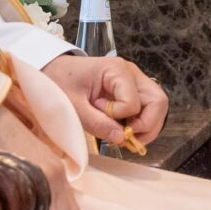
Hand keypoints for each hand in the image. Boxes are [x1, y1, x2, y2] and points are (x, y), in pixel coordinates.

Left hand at [39, 53, 169, 151]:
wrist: (52, 70)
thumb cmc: (59, 83)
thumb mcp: (72, 105)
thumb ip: (96, 122)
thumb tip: (122, 139)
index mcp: (117, 71)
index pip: (133, 103)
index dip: (120, 118)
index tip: (99, 117)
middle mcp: (132, 73)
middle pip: (158, 102)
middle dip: (147, 126)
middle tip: (126, 137)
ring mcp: (135, 81)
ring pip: (157, 106)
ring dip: (146, 126)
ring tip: (124, 135)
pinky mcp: (132, 89)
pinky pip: (147, 108)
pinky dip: (140, 122)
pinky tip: (123, 128)